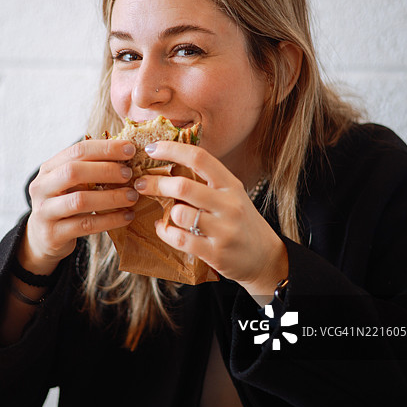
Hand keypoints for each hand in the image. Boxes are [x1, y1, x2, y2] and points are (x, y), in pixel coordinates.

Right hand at [19, 138, 138, 274]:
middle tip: (129, 174)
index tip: (130, 149)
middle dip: (106, 170)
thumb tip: (127, 155)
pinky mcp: (53, 234)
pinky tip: (127, 216)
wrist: (42, 238)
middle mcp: (42, 187)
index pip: (77, 151)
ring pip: (80, 201)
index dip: (105, 148)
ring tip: (132, 196)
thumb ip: (91, 169)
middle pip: (73, 172)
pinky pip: (86, 225)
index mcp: (48, 168)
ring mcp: (44, 212)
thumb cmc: (65, 203)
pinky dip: (110, 220)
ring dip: (111, 197)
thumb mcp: (71, 183)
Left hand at [134, 141, 287, 296]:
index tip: (151, 148)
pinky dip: (165, 232)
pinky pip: (180, 238)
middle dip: (155, 183)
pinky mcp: (215, 253)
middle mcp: (229, 205)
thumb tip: (170, 162)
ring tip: (161, 212)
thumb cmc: (242, 222)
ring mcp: (223, 230)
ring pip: (179, 214)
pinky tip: (163, 228)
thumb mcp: (232, 195)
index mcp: (231, 185)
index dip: (172, 149)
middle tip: (141, 183)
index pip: (200, 158)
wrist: (266, 258)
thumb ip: (207, 181)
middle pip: (183, 186)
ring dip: (164, 212)